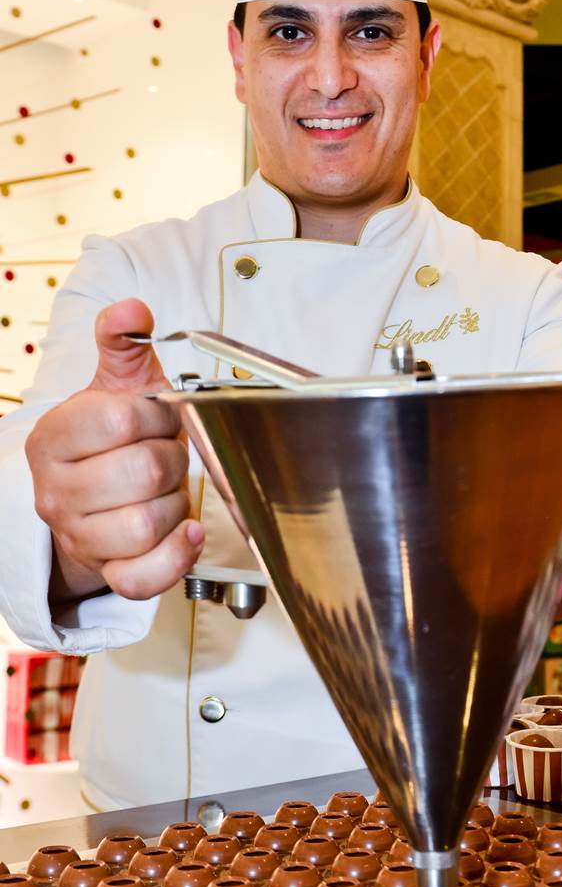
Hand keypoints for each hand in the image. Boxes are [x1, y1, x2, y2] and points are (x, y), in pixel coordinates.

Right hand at [26, 299, 204, 603]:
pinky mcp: (104, 572)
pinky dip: (173, 556)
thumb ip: (123, 344)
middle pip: (142, 473)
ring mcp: (77, 536)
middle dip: (171, 460)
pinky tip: (183, 531)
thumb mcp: (115, 386)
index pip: (121, 419)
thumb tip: (131, 308)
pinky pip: (141, 578)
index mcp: (53, 437)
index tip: (160, 417)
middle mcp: (56, 491)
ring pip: (146, 525)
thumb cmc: (112, 440)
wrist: (94, 500)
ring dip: (175, 504)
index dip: (159, 415)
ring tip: (167, 491)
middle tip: (167, 456)